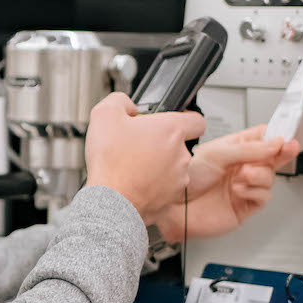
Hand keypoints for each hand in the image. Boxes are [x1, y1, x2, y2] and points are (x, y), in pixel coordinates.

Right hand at [85, 93, 204, 223]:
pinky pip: (165, 187)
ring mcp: (178, 178)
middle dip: (161, 143)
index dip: (185, 118)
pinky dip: (153, 184)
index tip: (173, 121)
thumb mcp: (105, 114)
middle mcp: (181, 154)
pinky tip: (134, 182)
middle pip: (179, 144)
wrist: (110, 202)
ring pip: (172, 166)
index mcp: (172, 130)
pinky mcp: (170, 198)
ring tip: (133, 165)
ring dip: (157, 164)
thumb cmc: (111, 163)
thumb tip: (128, 106)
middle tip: (138, 144)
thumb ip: (120, 101)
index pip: (197, 120)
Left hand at [152, 124, 298, 242]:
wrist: (174, 207)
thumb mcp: (218, 153)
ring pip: (269, 178)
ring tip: (243, 175)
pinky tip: (239, 189)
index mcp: (233, 150)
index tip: (286, 135)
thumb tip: (274, 144)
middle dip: (281, 153)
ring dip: (260, 174)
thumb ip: (249, 149)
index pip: (262, 139)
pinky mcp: (244, 206)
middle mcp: (239, 168)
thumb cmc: (185, 178)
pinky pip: (262, 197)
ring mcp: (243, 187)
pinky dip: (254, 191)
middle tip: (289, 147)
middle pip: (271, 158)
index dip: (275, 137)